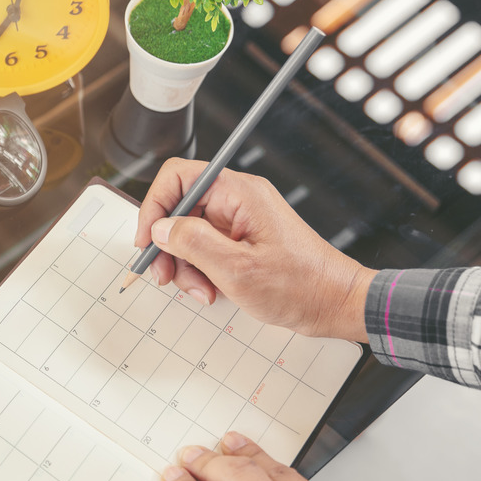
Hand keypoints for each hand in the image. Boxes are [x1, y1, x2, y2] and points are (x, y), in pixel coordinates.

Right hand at [134, 158, 375, 341]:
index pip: (178, 177)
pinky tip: (210, 289)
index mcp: (239, 193)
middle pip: (179, 208)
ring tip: (199, 290)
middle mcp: (237, 200)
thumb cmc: (300, 285)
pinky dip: (199, 270)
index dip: (154, 206)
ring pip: (187, 232)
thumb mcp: (236, 269)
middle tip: (165, 275)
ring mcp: (238, 220)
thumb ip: (192, 243)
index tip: (146, 240)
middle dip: (168, 245)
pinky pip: (204, 247)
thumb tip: (159, 229)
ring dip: (184, 264)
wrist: (333, 303)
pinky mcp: (240, 239)